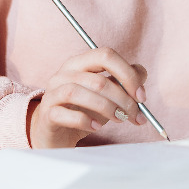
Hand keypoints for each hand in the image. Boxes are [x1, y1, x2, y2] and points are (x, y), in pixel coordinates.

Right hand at [28, 47, 148, 148]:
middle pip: (98, 80)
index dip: (128, 74)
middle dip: (122, 99)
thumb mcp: (108, 93)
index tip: (141, 96)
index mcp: (81, 62)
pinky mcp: (47, 113)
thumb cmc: (85, 109)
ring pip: (79, 93)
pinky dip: (84, 121)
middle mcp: (64, 73)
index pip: (106, 55)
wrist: (58, 133)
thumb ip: (124, 80)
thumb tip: (141, 75)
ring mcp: (52, 92)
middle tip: (134, 115)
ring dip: (107, 108)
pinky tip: (96, 127)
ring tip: (119, 119)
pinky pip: (65, 114)